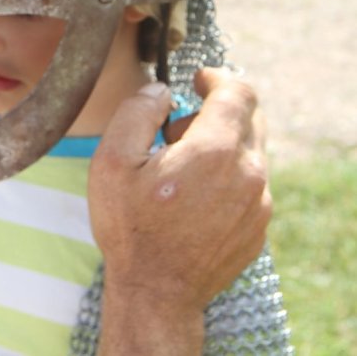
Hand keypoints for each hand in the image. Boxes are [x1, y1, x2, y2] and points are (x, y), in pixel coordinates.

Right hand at [89, 68, 269, 353]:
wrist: (156, 292)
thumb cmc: (129, 227)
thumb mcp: (111, 161)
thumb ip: (137, 112)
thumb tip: (162, 91)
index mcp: (215, 150)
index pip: (238, 91)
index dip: (217, 77)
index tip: (198, 79)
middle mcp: (248, 173)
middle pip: (250, 118)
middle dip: (214, 112)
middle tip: (174, 133)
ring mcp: (258, 202)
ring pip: (250, 152)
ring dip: (220, 146)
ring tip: (179, 170)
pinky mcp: (258, 226)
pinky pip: (250, 184)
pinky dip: (226, 176)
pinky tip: (192, 199)